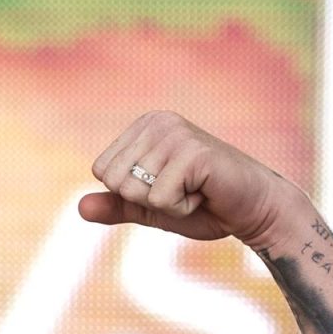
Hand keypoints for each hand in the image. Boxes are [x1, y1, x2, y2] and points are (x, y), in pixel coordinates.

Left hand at [79, 111, 308, 250]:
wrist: (253, 211)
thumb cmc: (204, 206)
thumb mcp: (150, 209)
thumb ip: (116, 206)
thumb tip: (79, 208)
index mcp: (144, 127)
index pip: (103, 172)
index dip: (132, 194)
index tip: (167, 187)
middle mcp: (158, 122)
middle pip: (114, 181)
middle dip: (146, 200)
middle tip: (182, 191)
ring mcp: (176, 134)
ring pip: (135, 191)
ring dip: (166, 205)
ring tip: (195, 191)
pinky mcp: (193, 152)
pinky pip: (159, 199)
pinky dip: (181, 208)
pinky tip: (205, 193)